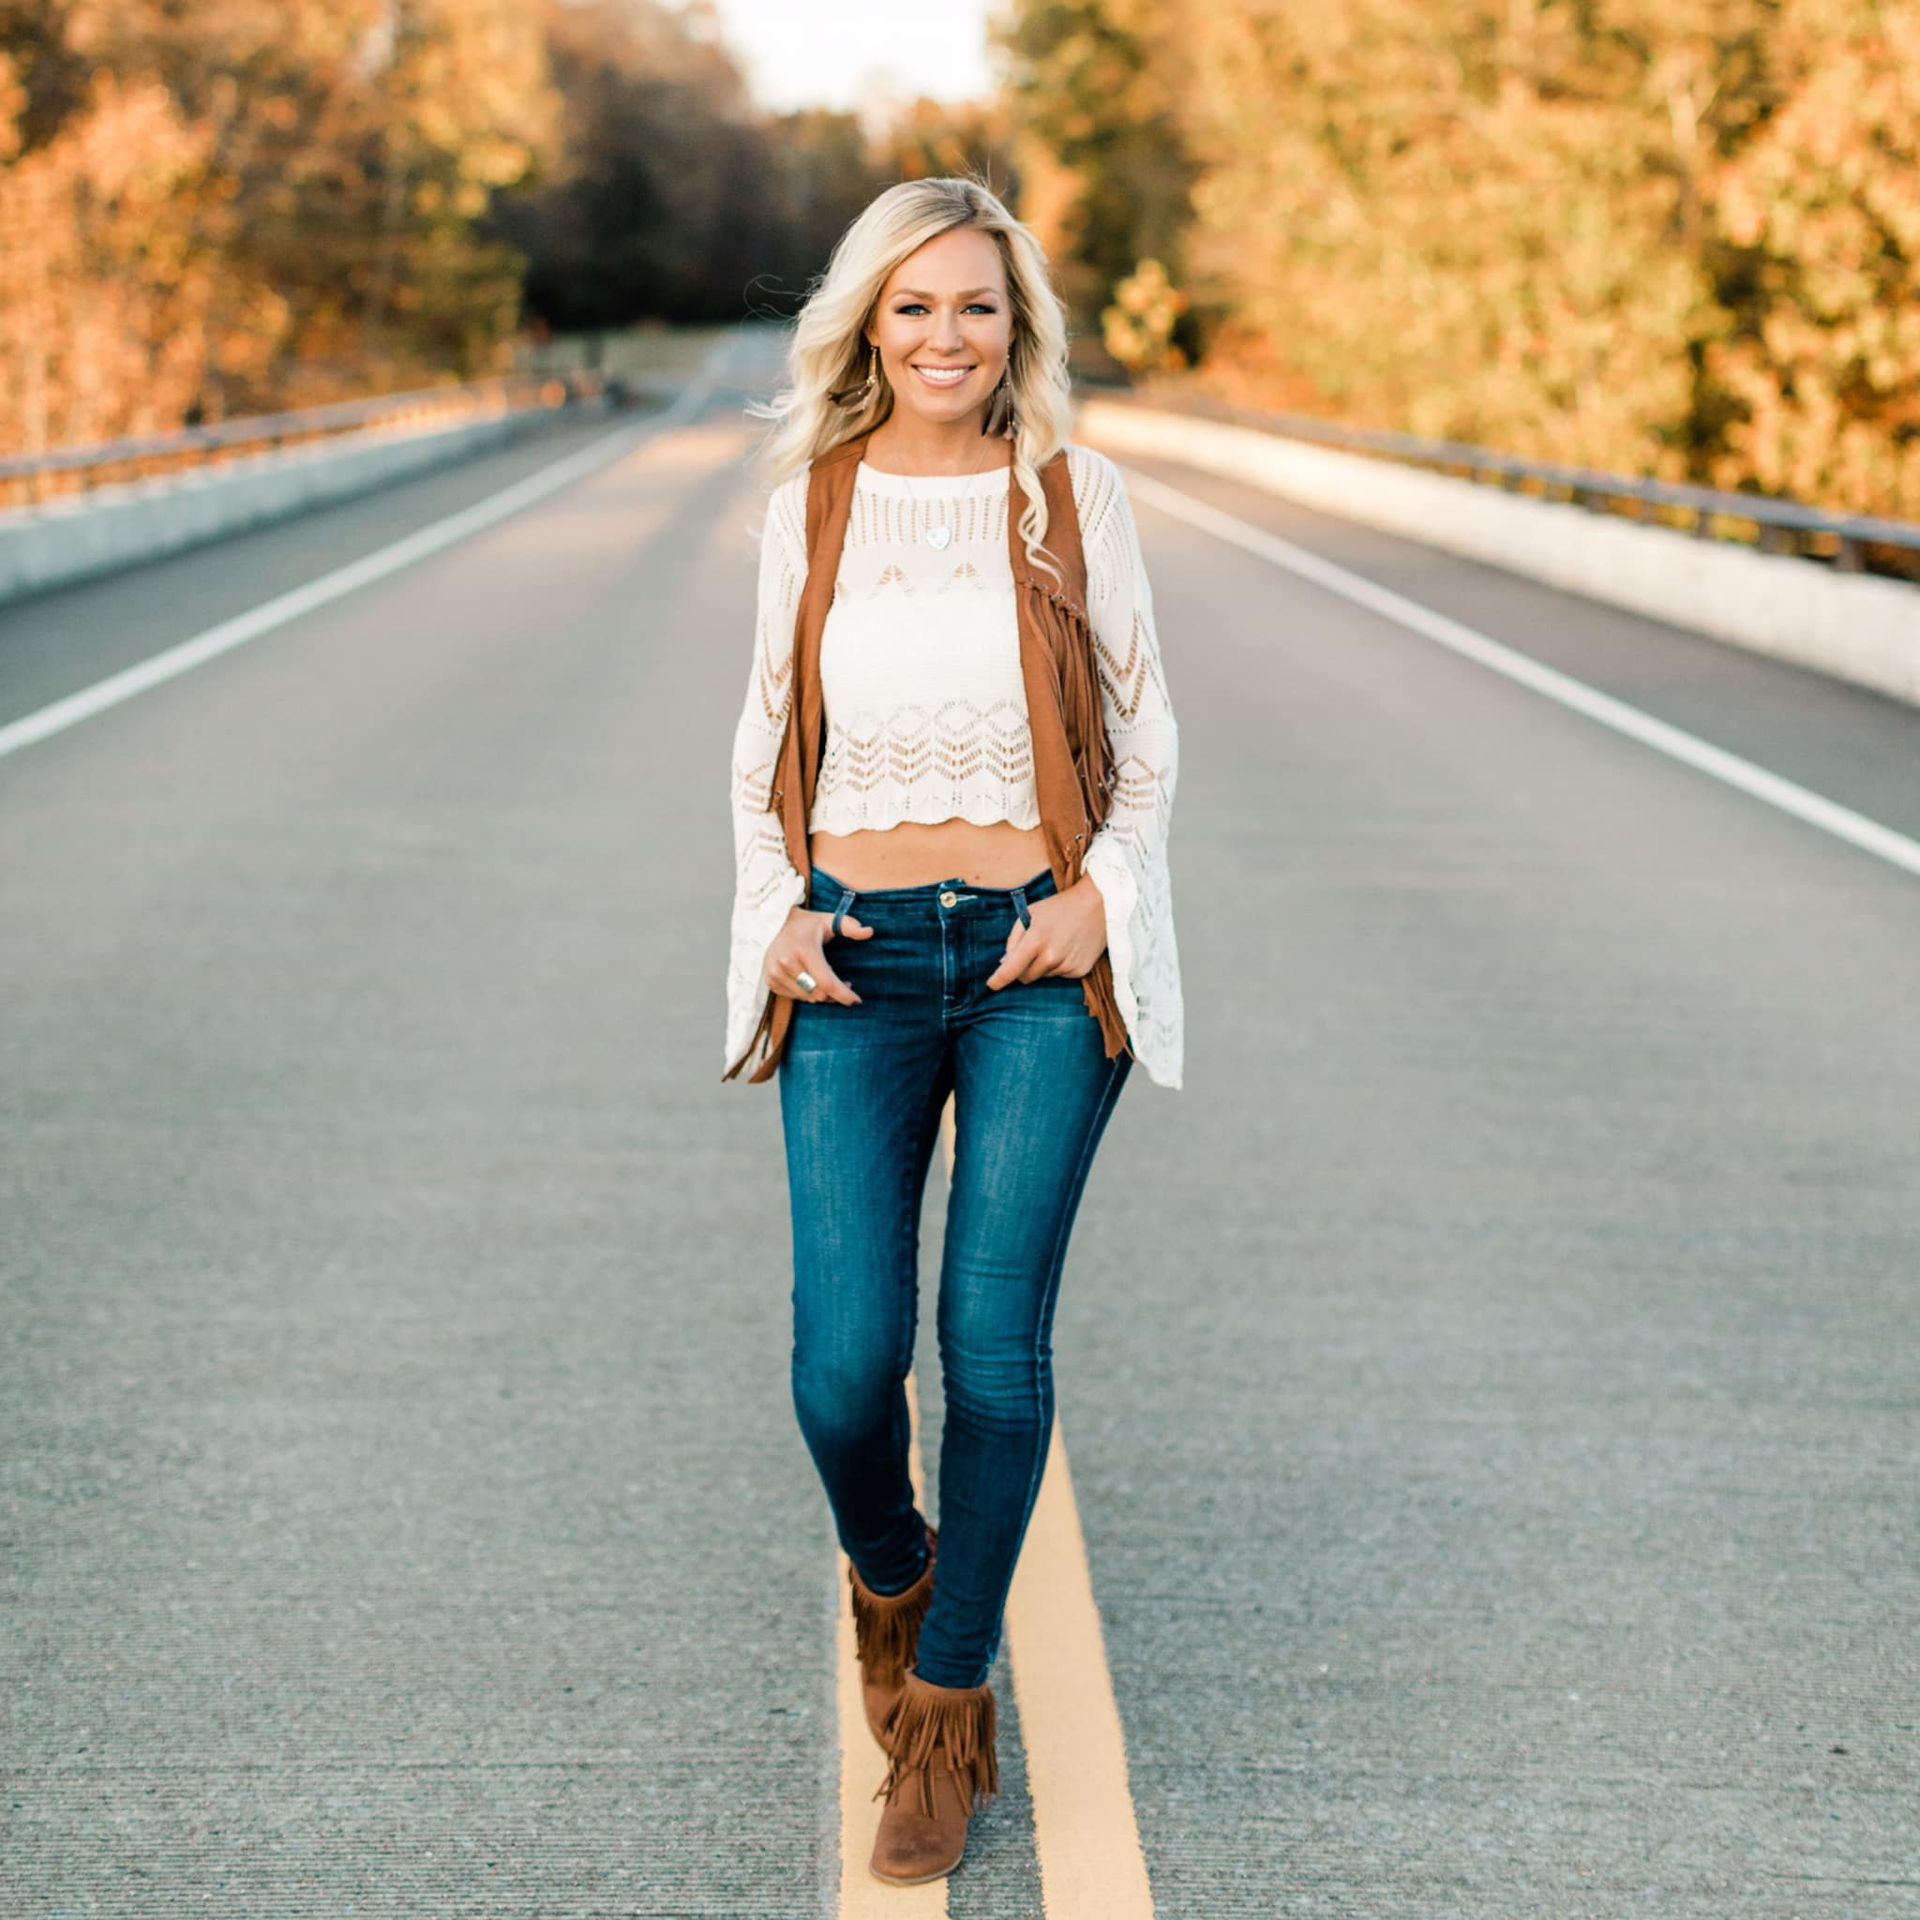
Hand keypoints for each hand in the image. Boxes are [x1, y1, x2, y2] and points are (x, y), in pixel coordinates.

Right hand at [762, 903, 871, 1004]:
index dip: (844, 994)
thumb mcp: (829, 920)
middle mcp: (786, 963)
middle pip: (819, 993)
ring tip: (828, 980)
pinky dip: (808, 993)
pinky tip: (811, 980)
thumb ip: (850, 926)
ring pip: (808, 997)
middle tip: (845, 982)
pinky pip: (796, 997)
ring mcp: (775, 973)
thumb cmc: (808, 924)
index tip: (857, 1001)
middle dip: (835, 993)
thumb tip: (869, 932)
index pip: (827, 982)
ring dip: (822, 994)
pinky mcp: (770, 981)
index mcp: (803, 949)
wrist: (775, 923)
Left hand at [984, 876, 1106, 990]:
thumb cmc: (1059, 907)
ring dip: (1044, 966)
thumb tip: (1004, 963)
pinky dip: (1060, 966)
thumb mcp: (1030, 914)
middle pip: (1026, 978)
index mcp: (1035, 940)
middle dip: (1024, 968)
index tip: (991, 985)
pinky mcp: (1080, 971)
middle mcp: (1051, 957)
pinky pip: (1061, 975)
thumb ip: (1014, 939)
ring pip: (1044, 977)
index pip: (1011, 970)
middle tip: (1034, 950)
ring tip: (1057, 943)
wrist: (1097, 905)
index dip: (998, 980)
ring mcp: (1067, 965)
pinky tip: (1069, 949)